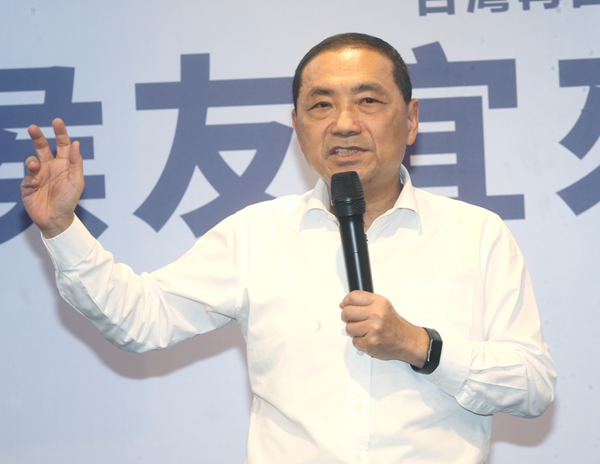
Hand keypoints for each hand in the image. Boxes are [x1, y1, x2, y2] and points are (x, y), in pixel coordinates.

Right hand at [21, 118, 83, 237]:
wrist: (56, 219)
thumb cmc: (69, 200)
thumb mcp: (77, 181)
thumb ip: (76, 162)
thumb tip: (76, 143)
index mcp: (64, 165)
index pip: (62, 145)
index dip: (60, 133)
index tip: (57, 122)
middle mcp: (50, 167)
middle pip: (42, 147)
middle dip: (37, 137)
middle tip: (33, 128)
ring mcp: (38, 175)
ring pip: (32, 161)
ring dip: (32, 162)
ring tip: (35, 167)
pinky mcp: (28, 185)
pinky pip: (27, 177)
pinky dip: (31, 179)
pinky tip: (37, 185)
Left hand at [340, 291, 429, 365]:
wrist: (407, 340)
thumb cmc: (393, 324)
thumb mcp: (382, 306)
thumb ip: (363, 303)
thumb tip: (342, 304)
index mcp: (379, 302)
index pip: (353, 297)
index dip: (346, 302)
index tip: (346, 305)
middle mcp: (376, 314)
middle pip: (347, 313)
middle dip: (348, 318)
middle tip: (355, 320)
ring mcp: (373, 329)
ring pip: (348, 328)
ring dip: (354, 331)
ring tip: (365, 331)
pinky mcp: (370, 343)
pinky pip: (354, 341)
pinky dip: (360, 342)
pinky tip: (369, 338)